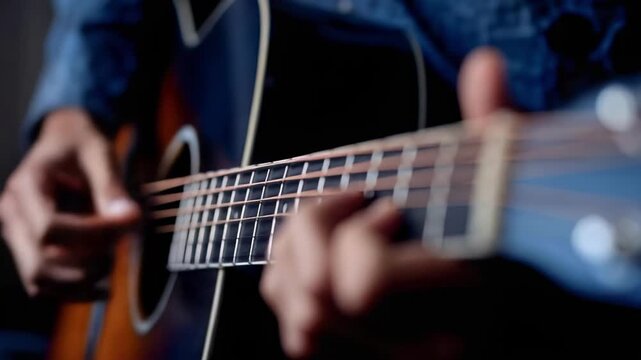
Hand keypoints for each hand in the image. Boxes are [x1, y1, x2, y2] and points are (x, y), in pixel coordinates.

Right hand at [0, 108, 139, 298]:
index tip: (130, 223)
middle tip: (119, 250)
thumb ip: (112, 187)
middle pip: (40, 263)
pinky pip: (42, 284)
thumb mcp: (100, 154)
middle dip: (87, 264)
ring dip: (80, 282)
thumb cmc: (81, 144)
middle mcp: (11, 214)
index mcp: (26, 185)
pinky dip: (73, 290)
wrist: (64, 141)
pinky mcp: (26, 249)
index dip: (94, 234)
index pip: (51, 228)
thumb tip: (130, 219)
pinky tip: (102, 285)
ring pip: (39, 281)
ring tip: (111, 264)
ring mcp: (14, 235)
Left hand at [260, 48, 509, 358]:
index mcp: (465, 297)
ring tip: (334, 224)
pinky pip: (296, 333)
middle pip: (314, 296)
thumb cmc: (507, 228)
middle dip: (315, 230)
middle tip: (351, 200)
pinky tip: (319, 259)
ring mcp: (388, 358)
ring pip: (296, 313)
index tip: (390, 206)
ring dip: (296, 254)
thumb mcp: (507, 175)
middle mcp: (422, 343)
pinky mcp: (359, 359)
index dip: (359, 235)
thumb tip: (485, 65)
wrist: (508, 301)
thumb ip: (495, 125)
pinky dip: (289, 287)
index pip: (362, 279)